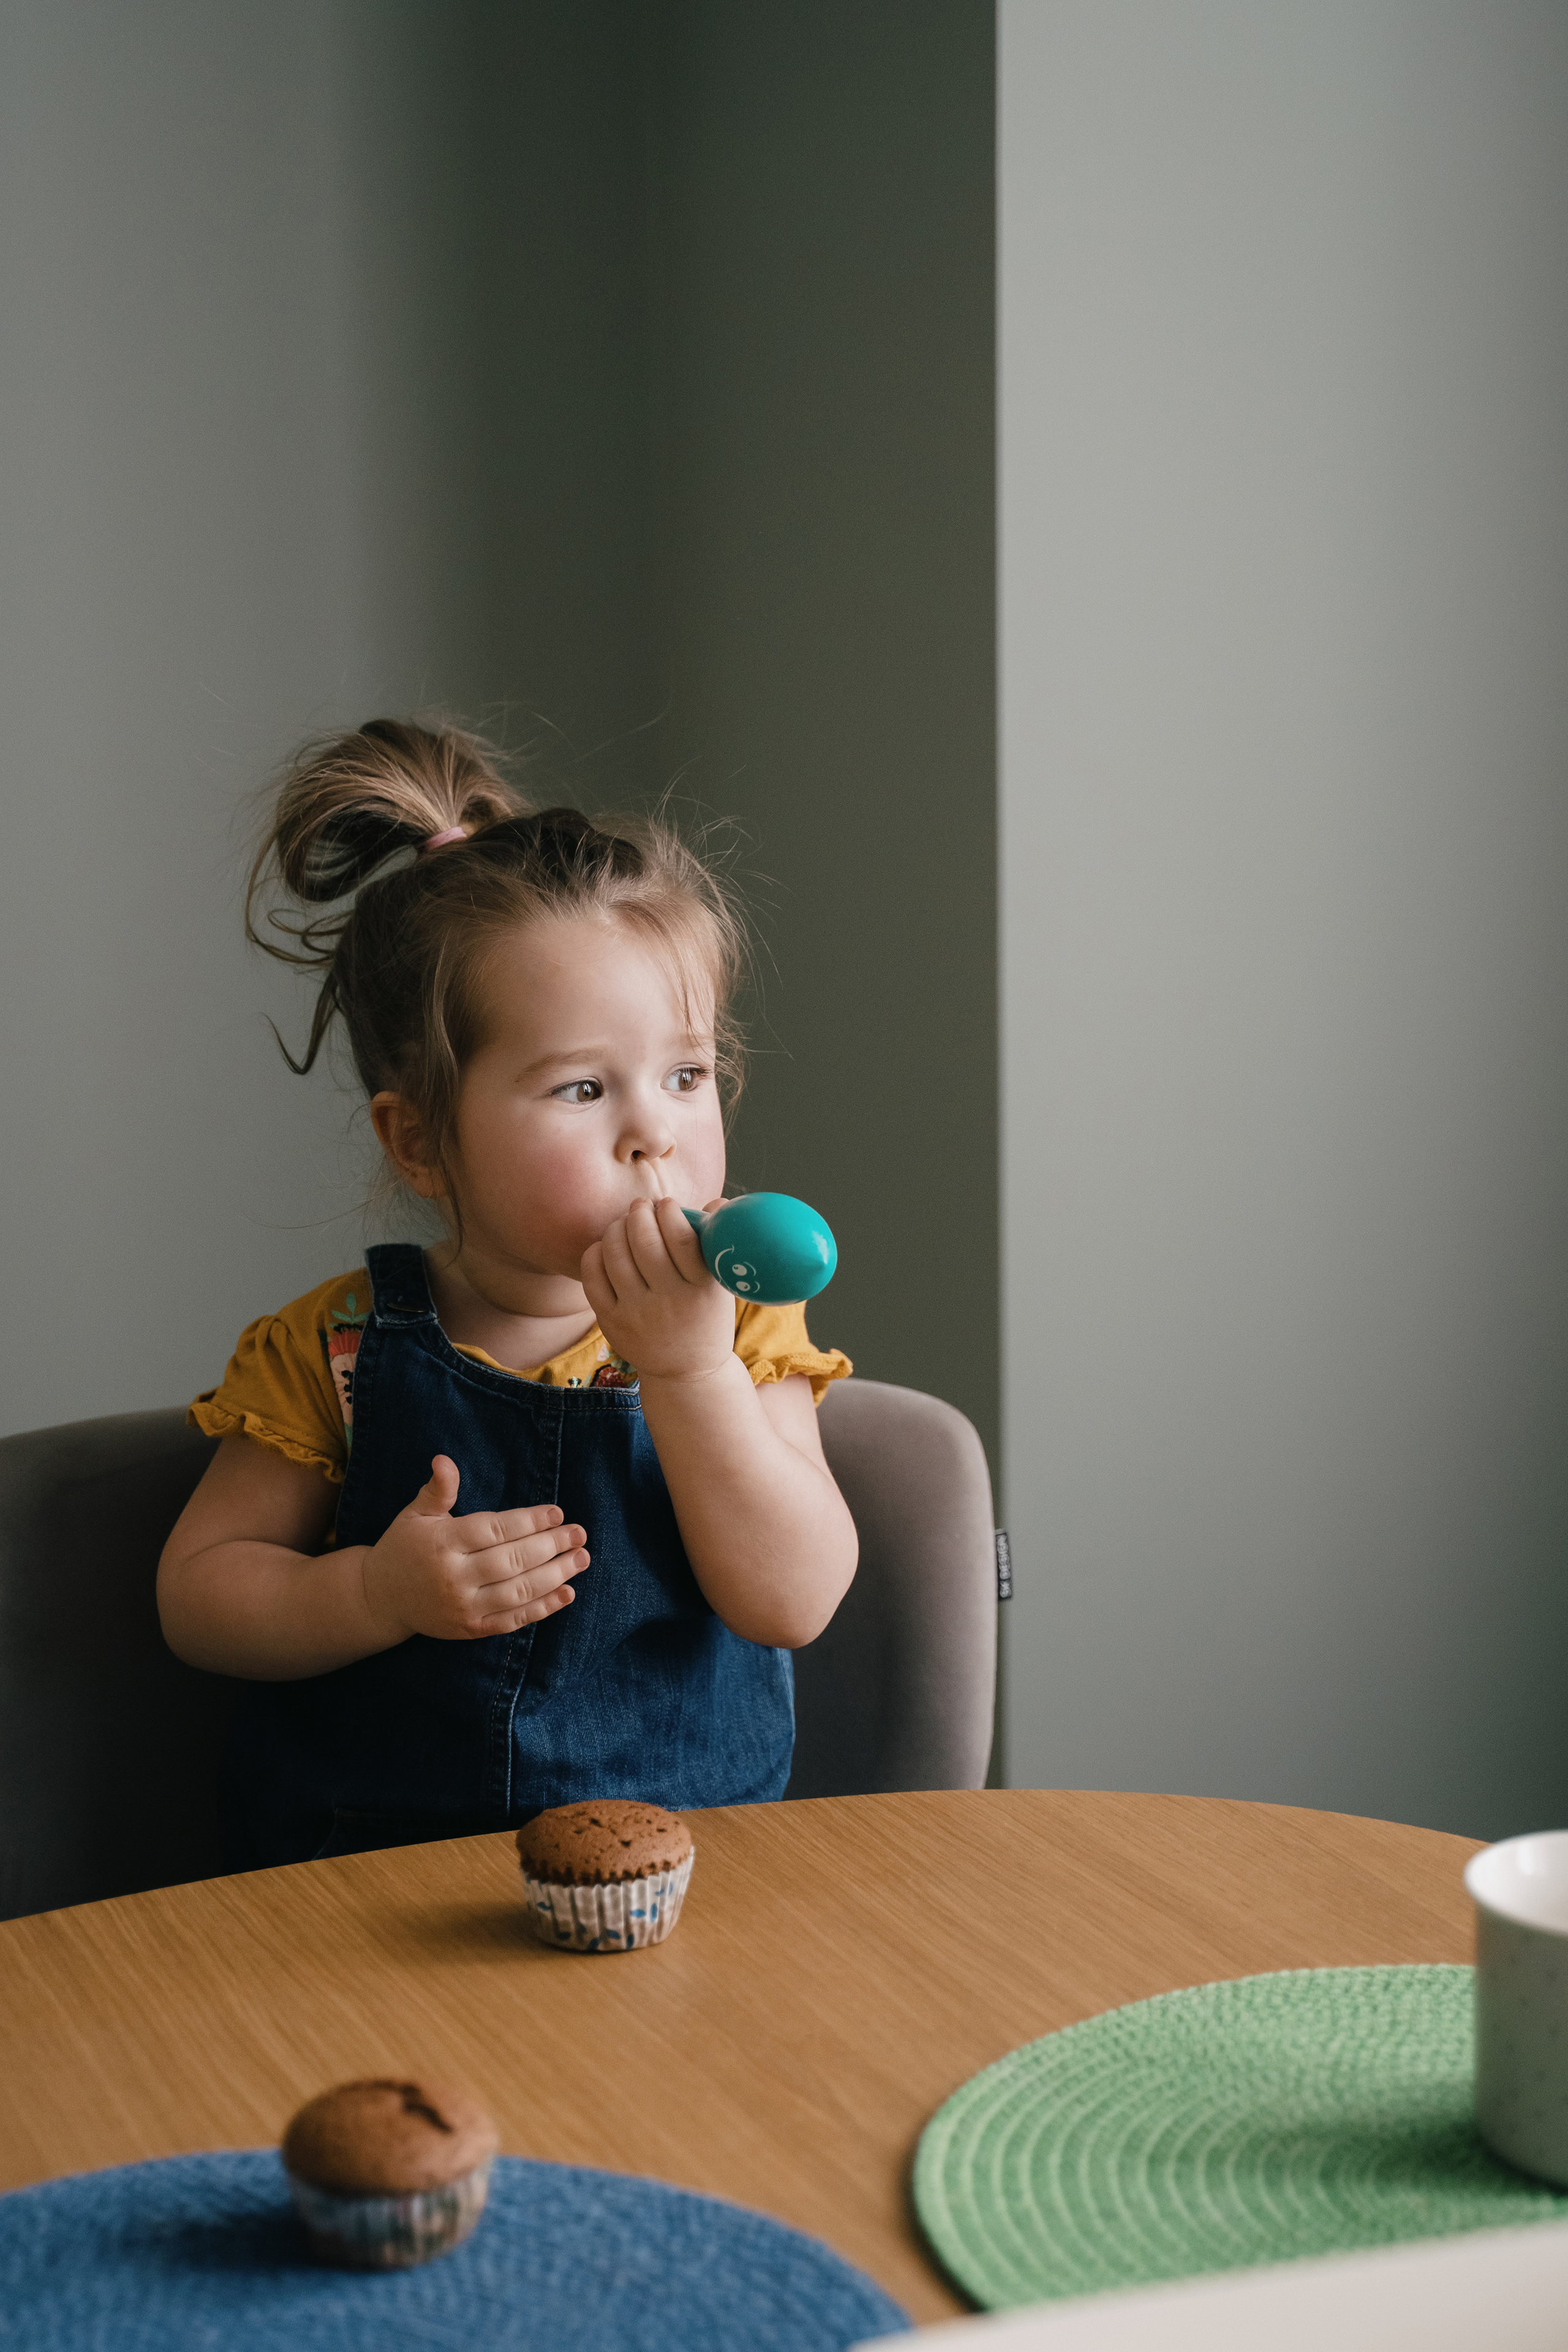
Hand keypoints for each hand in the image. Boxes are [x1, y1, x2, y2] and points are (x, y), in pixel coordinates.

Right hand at [360, 1456, 587, 1642]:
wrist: (382, 1598)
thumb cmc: (405, 1547)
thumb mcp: (416, 1514)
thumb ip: (438, 1490)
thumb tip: (444, 1460)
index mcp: (443, 1543)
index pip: (494, 1530)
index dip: (528, 1521)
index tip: (557, 1513)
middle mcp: (454, 1577)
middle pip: (511, 1561)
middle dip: (550, 1547)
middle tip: (579, 1534)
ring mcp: (463, 1607)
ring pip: (517, 1592)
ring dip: (555, 1576)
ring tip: (581, 1559)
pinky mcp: (471, 1630)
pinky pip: (512, 1620)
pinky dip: (543, 1609)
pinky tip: (568, 1594)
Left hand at [580, 1195, 734, 1381]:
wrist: (687, 1371)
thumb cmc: (705, 1316)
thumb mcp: (722, 1286)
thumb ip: (717, 1243)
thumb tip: (717, 1203)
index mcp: (701, 1289)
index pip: (682, 1239)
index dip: (670, 1212)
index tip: (668, 1204)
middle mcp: (669, 1302)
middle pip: (644, 1242)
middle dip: (639, 1213)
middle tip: (642, 1206)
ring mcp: (637, 1313)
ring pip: (615, 1254)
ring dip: (617, 1227)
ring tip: (625, 1223)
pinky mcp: (611, 1321)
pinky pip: (593, 1275)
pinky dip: (596, 1252)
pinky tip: (607, 1246)